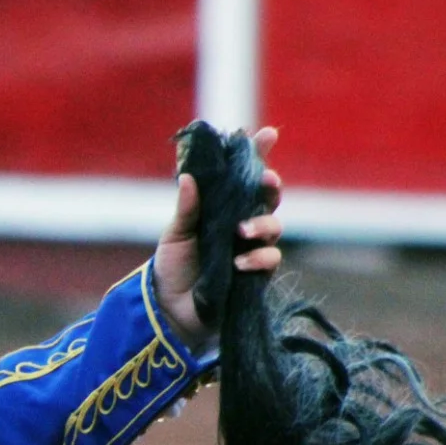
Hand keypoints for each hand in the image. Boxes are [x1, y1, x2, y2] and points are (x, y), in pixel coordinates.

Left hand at [152, 125, 283, 349]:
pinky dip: (259, 257)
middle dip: (270, 186)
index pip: (243, 176)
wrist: (171, 309)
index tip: (267, 134)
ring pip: (274, 225)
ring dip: (263, 223)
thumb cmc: (173, 268)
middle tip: (267, 182)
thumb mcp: (176, 234)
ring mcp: (251, 248)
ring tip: (241, 232)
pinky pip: (271, 258)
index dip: (258, 154)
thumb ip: (187, 209)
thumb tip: (189, 177)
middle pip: (267, 197)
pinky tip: (239, 263)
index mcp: (222, 208)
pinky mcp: (257, 274)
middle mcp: (241, 223)